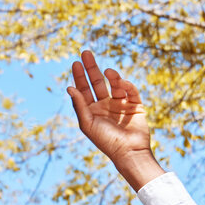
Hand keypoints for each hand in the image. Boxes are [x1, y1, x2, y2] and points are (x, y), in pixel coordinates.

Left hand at [65, 50, 162, 189]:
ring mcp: (120, 104)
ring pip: (114, 84)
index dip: (80, 76)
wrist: (129, 152)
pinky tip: (120, 82)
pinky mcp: (135, 105)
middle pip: (97, 82)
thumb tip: (69, 87)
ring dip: (111, 76)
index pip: (84, 89)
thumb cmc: (106, 140)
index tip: (76, 62)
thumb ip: (79, 105)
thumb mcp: (87, 123)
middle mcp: (105, 105)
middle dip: (91, 68)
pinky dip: (126, 84)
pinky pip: (130, 91)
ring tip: (107, 71)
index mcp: (93, 110)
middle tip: (86, 53)